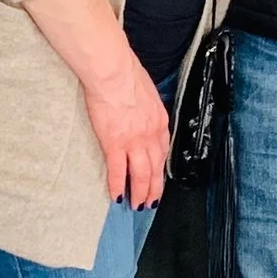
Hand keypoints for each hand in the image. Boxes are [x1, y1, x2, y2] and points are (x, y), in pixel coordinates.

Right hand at [81, 55, 169, 210]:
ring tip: (137, 205)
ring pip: (141, 174)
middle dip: (154, 188)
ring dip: (140, 192)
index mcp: (159, 121)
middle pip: (156, 168)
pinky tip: (117, 196)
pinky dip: (118, 186)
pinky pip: (118, 171)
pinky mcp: (115, 144)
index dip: (160, 168)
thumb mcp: (147, 92)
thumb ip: (146, 107)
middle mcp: (151, 135)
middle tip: (151, 202)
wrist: (113, 72)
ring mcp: (134, 141)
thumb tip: (141, 111)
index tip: (158, 178)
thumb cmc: (126, 74)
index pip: (163, 151)